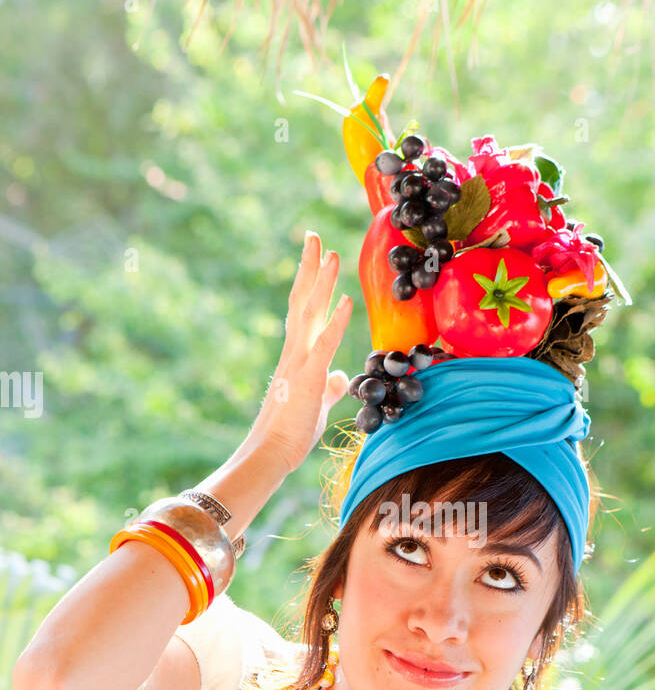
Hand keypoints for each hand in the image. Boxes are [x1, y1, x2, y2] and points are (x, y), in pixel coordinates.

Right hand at [247, 232, 352, 472]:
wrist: (271, 453)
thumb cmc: (291, 432)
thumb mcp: (316, 402)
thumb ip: (328, 385)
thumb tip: (339, 376)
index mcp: (298, 355)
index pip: (305, 310)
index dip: (312, 282)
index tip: (317, 255)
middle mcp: (295, 351)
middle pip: (303, 300)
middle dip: (310, 268)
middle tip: (314, 236)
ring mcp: (299, 362)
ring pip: (310, 313)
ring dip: (322, 282)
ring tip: (331, 253)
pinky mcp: (308, 377)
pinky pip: (325, 345)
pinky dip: (336, 322)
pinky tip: (346, 301)